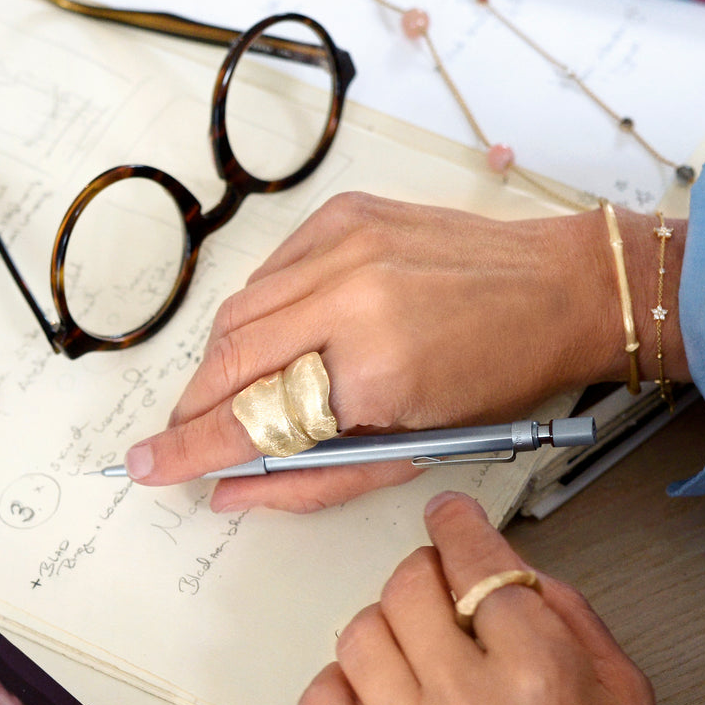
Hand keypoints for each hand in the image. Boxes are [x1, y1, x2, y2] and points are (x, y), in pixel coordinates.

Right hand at [122, 193, 628, 511]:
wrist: (557, 289)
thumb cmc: (502, 379)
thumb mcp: (415, 448)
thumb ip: (315, 477)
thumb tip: (233, 489)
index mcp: (375, 367)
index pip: (252, 417)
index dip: (190, 447)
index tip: (147, 464)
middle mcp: (349, 292)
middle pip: (229, 358)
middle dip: (196, 406)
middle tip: (185, 436)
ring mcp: (344, 243)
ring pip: (240, 310)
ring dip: (225, 361)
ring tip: (239, 394)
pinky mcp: (345, 214)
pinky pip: (270, 272)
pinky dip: (260, 312)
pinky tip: (280, 338)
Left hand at [298, 491, 695, 704]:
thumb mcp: (627, 694)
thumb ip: (570, 617)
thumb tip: (515, 572)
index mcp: (538, 668)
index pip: (475, 559)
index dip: (457, 524)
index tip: (448, 515)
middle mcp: (467, 700)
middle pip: (409, 586)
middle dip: (424, 568)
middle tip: (438, 581)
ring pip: (360, 635)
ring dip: (384, 619)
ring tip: (408, 637)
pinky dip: (343, 685)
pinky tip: (374, 691)